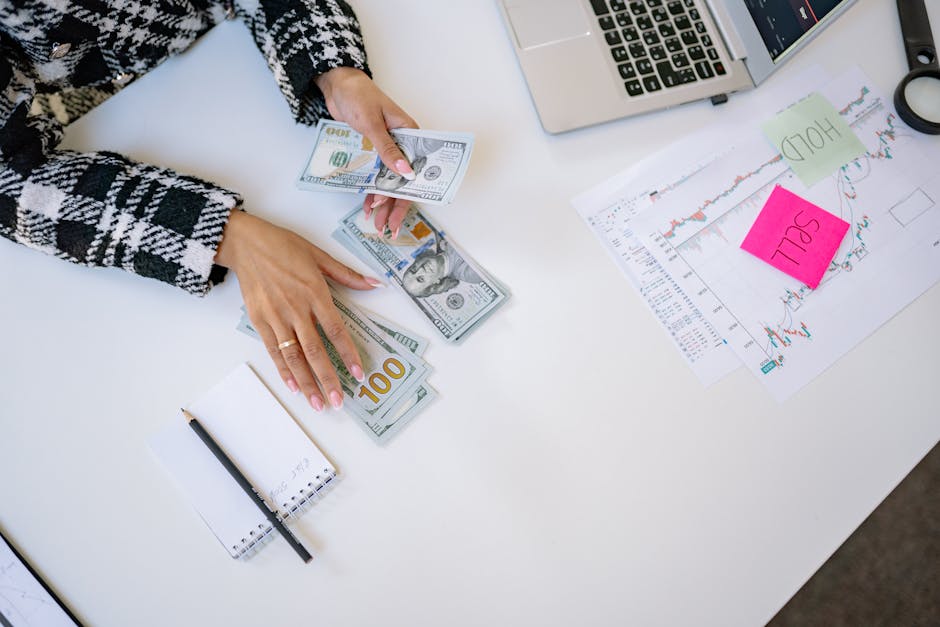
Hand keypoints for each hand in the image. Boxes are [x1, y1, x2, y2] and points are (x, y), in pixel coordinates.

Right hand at [215, 211, 382, 410]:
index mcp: (315, 293)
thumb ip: (346, 274)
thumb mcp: (318, 255)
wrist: (246, 243)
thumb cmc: (283, 246)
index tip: (358, 373)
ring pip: (293, 356)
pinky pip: (273, 350)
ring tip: (317, 402)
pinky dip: (283, 370)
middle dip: (328, 378)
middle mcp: (296, 308)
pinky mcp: (259, 320)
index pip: (335, 330)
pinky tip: (294, 386)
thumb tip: (375, 284)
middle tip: (338, 400)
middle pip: (315, 350)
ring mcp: (276, 317)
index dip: (348, 354)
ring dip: (306, 382)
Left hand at [316, 67, 417, 237]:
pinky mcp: (372, 151)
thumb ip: (387, 149)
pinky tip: (368, 206)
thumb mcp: (372, 123)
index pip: (416, 169)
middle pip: (403, 181)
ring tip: (379, 224)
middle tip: (389, 227)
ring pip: (389, 182)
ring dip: (384, 203)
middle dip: (396, 206)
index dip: (410, 193)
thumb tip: (405, 172)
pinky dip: (373, 191)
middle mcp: (402, 144)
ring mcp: (387, 149)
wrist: (338, 83)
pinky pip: (376, 176)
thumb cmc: (358, 95)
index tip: (402, 212)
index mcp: (410, 134)